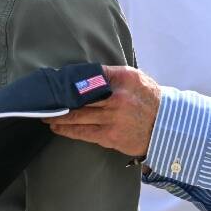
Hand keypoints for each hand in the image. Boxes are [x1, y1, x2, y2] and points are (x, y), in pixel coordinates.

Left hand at [45, 65, 160, 156]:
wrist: (166, 126)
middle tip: (43, 99)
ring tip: (45, 114)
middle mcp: (117, 97)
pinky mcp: (111, 136)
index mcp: (123, 78)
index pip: (90, 75)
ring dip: (59, 116)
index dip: (70, 79)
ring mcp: (113, 118)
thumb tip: (84, 75)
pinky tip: (57, 128)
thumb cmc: (147, 99)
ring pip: (78, 116)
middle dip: (60, 99)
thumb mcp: (134, 78)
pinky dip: (68, 130)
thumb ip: (111, 74)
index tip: (56, 80)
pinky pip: (84, 133)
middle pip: (80, 96)